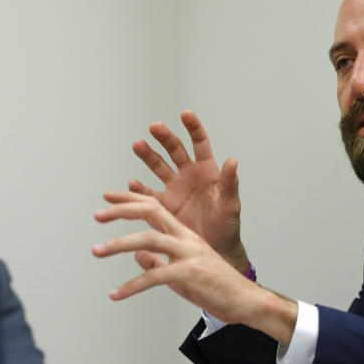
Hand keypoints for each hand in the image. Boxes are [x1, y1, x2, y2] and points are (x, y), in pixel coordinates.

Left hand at [93, 192, 296, 342]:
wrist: (244, 300)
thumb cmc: (215, 286)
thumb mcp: (181, 272)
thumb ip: (158, 261)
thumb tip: (136, 257)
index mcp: (185, 233)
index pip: (155, 206)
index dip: (131, 200)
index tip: (109, 198)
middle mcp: (186, 238)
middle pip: (150, 212)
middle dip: (122, 211)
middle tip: (97, 216)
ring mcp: (189, 254)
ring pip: (149, 240)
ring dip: (119, 244)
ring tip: (97, 250)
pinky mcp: (189, 273)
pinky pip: (154, 276)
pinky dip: (132, 285)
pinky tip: (116, 293)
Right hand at [128, 110, 248, 272]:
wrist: (214, 249)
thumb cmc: (227, 226)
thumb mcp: (230, 204)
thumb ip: (230, 183)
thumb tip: (233, 160)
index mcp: (207, 171)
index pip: (199, 143)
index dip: (193, 128)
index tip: (185, 113)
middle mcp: (188, 176)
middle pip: (174, 150)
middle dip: (164, 137)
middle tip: (154, 127)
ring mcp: (174, 190)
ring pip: (158, 167)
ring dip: (147, 155)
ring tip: (138, 145)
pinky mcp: (163, 206)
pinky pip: (147, 195)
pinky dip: (138, 190)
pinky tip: (130, 185)